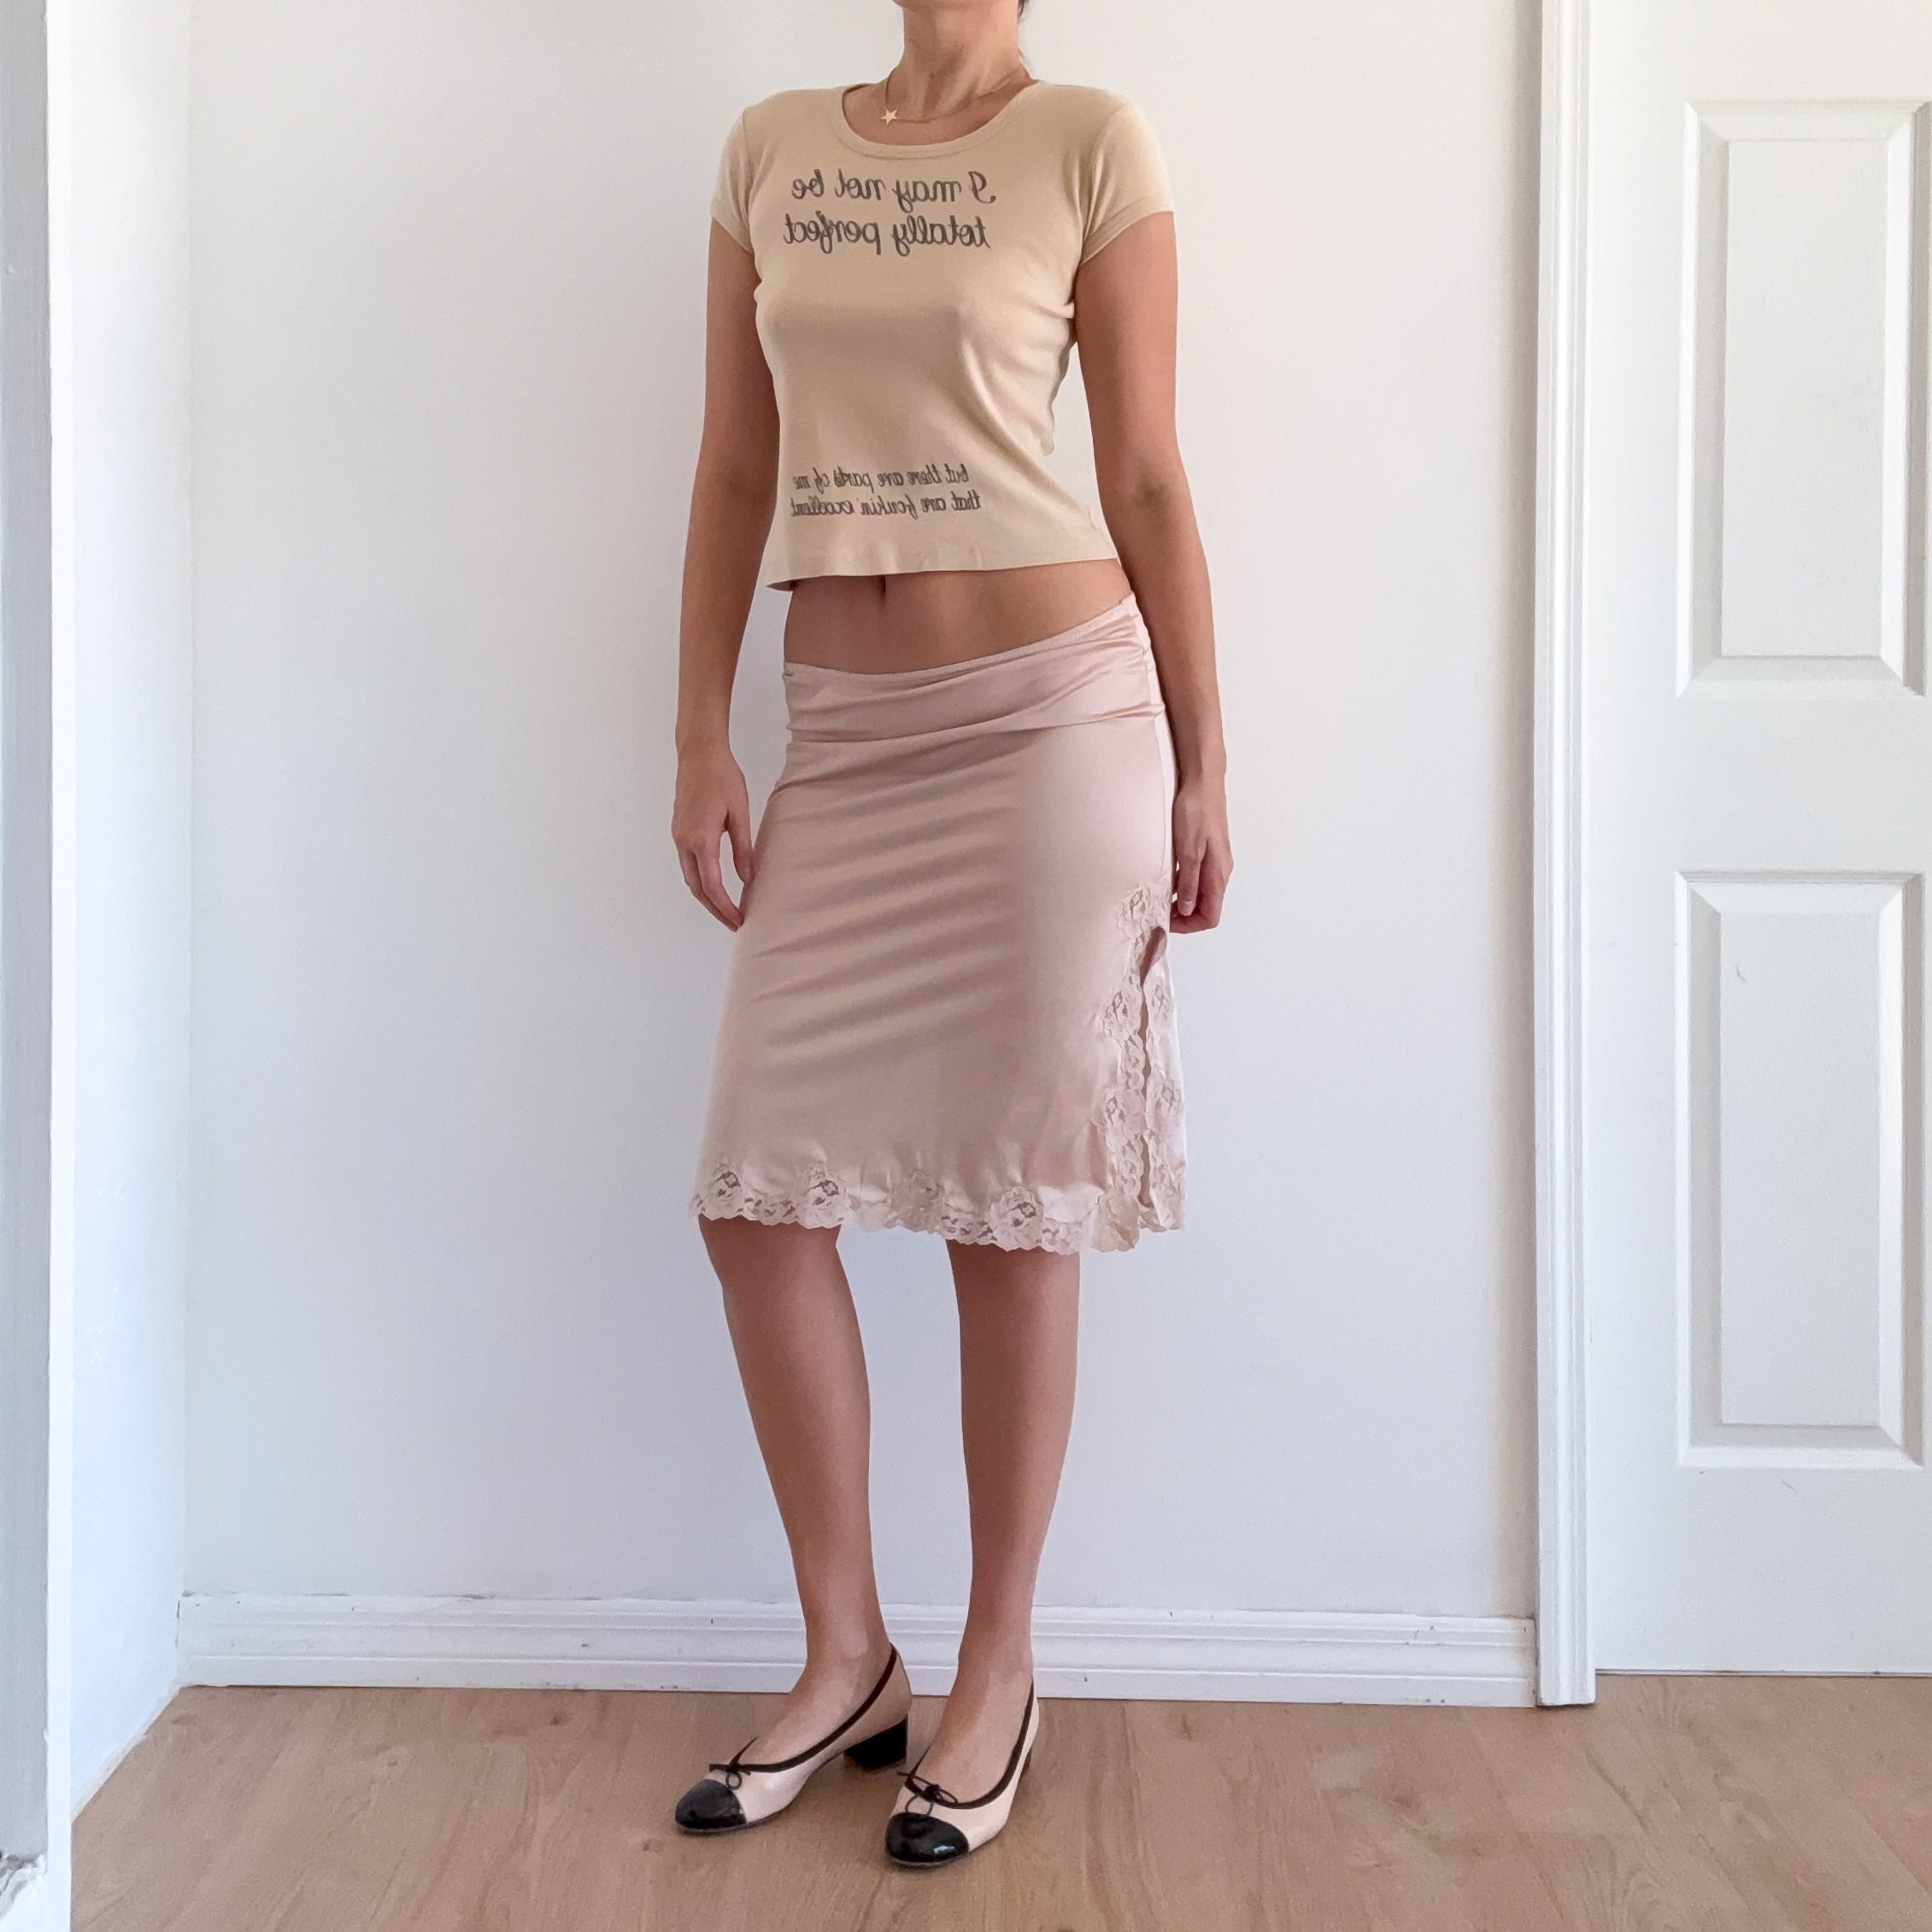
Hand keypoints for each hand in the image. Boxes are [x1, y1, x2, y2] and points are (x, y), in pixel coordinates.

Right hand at [673, 743, 754, 929]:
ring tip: (726, 910)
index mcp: (701, 840)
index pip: (712, 886)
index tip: (739, 921)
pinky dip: (700, 880)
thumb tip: (747, 878)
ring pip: (690, 877)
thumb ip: (743, 849)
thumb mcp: (739, 813)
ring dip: (707, 897)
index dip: (726, 907)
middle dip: (715, 909)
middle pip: (697, 888)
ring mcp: (678, 836)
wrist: (699, 753)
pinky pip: (688, 864)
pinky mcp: (679, 831)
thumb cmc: (722, 778)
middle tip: (734, 923)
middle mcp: (684, 842)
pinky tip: (714, 885)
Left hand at [1170, 777, 1230, 933]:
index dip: (1189, 925)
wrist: (1202, 782)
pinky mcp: (1207, 851)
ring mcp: (1214, 861)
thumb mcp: (1188, 850)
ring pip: (1201, 893)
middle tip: (1159, 912)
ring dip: (1182, 900)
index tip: (1167, 921)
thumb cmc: (1196, 811)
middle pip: (1206, 907)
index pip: (1210, 916)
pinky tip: (1166, 879)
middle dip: (1184, 916)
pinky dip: (1183, 885)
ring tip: (1159, 898)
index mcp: (1218, 874)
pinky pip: (1197, 878)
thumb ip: (1188, 881)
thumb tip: (1186, 909)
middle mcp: (1220, 871)